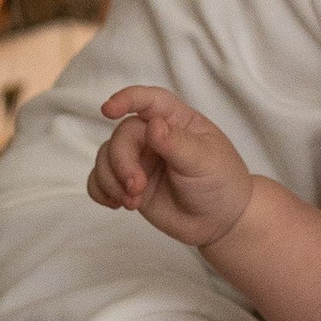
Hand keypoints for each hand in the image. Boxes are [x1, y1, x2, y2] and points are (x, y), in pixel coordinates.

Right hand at [88, 85, 254, 246]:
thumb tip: (153, 125)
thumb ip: (177, 143)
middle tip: (137, 188)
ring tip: (132, 202)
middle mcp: (152, 136)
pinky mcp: (129, 183)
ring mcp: (139, 160)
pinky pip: (99, 180)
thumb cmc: (220, 181)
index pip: (148, 101)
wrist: (220, 220)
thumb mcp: (205, 161)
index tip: (108, 110)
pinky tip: (116, 204)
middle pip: (121, 137)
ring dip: (111, 180)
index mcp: (175, 120)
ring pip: (105, 158)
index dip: (126, 100)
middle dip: (122, 163)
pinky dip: (100, 191)